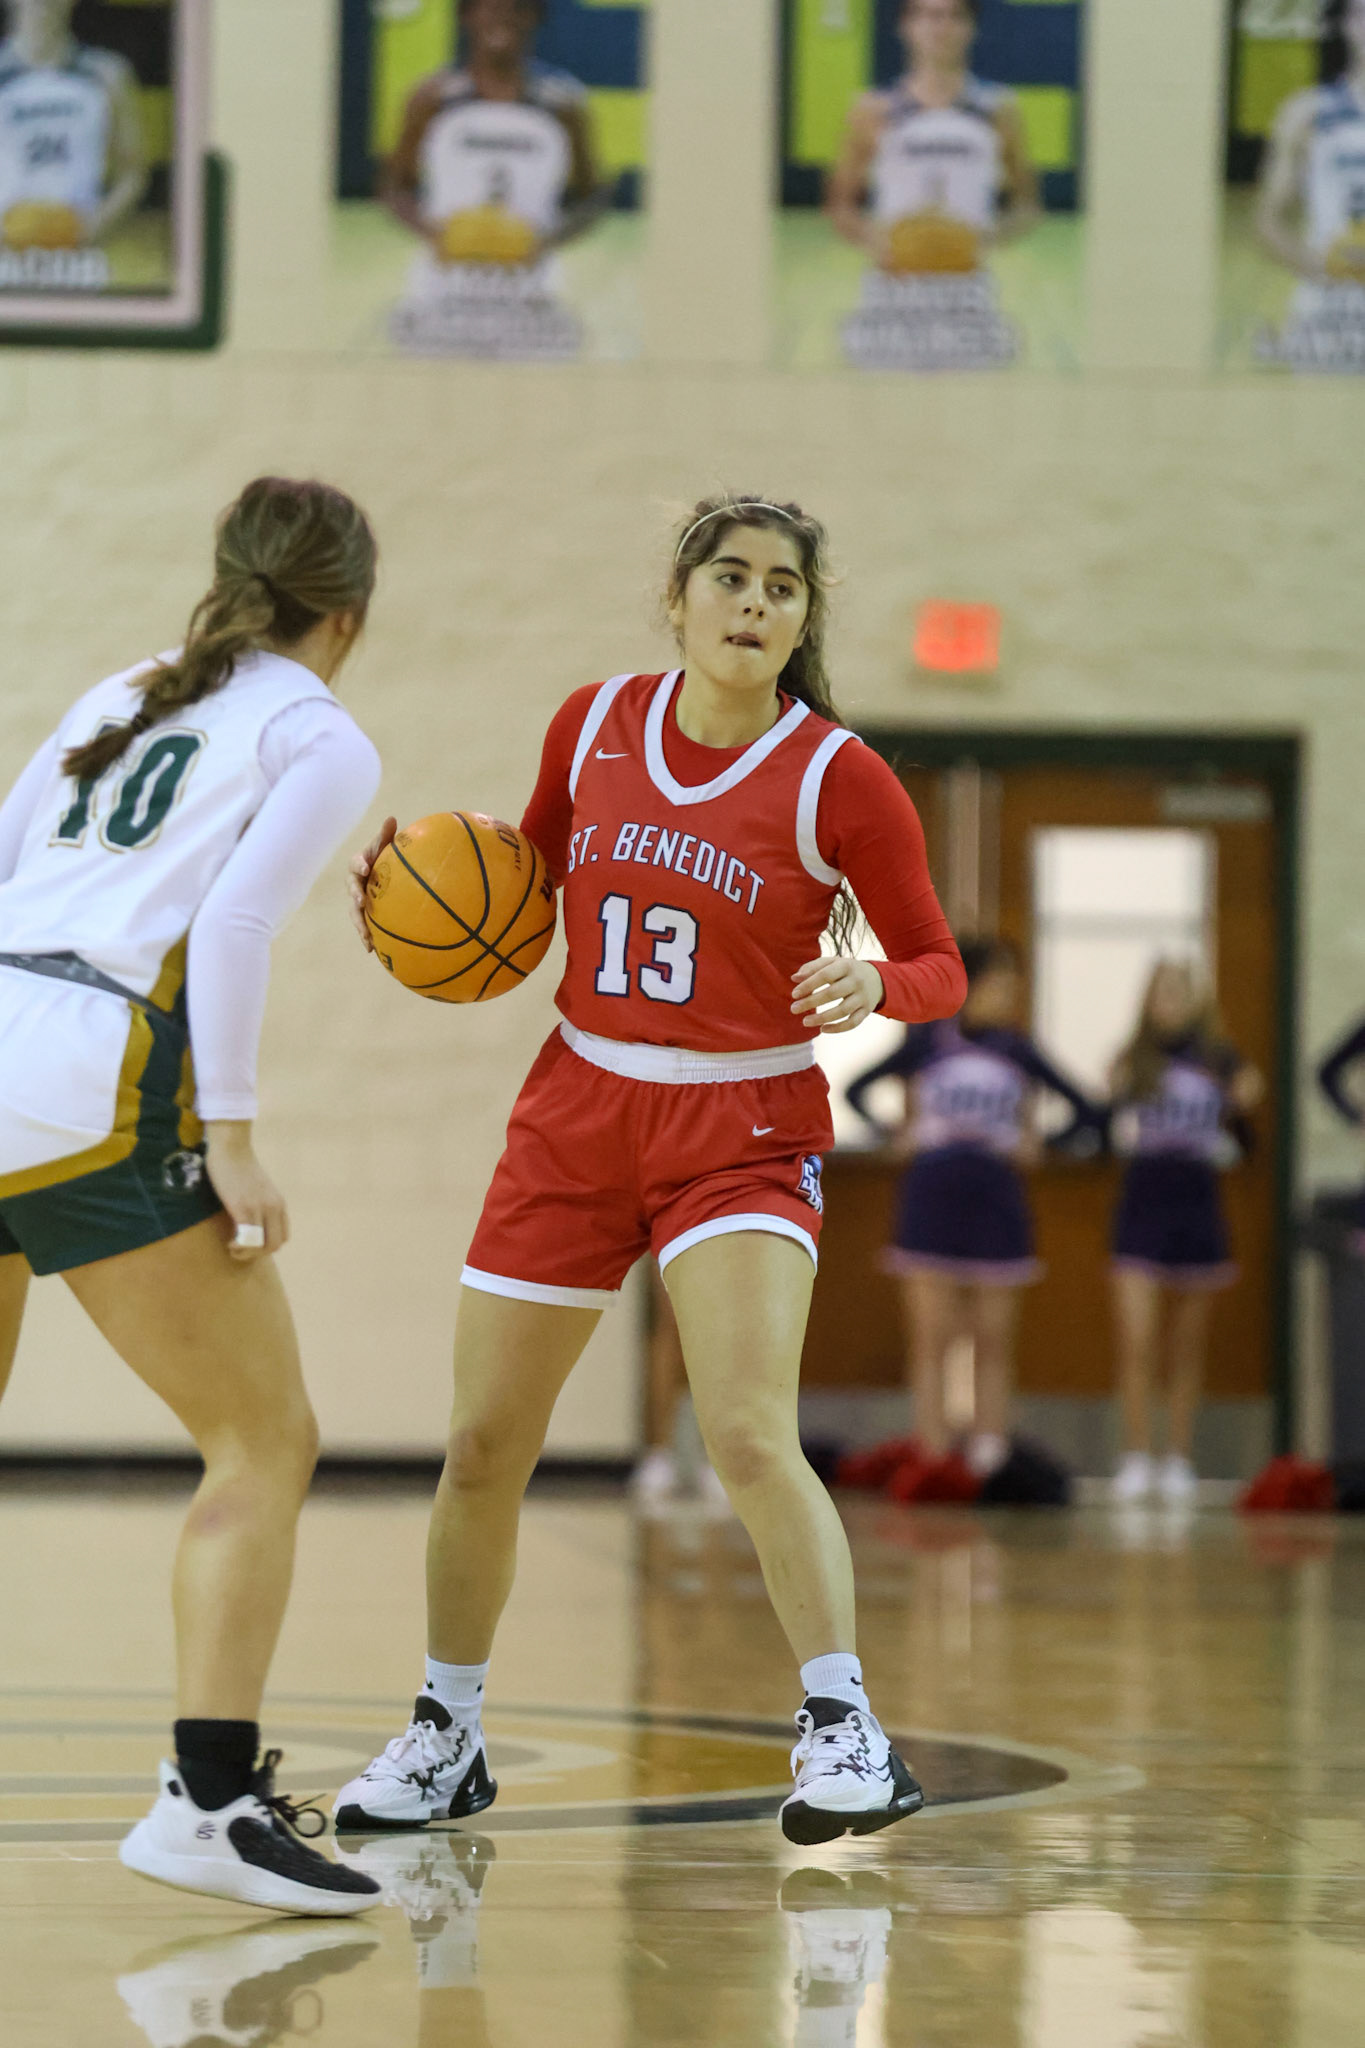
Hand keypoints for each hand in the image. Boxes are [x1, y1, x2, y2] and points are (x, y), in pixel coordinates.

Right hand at [205, 1123, 288, 1262]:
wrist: (231, 1147)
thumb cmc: (239, 1166)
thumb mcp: (258, 1189)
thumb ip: (260, 1204)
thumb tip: (252, 1222)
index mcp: (279, 1204)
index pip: (283, 1237)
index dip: (266, 1245)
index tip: (250, 1241)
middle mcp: (273, 1207)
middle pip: (274, 1245)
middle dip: (256, 1254)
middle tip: (239, 1248)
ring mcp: (259, 1208)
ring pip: (262, 1246)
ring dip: (247, 1253)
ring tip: (233, 1246)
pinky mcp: (242, 1207)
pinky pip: (247, 1239)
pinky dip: (239, 1247)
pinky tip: (230, 1242)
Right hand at [348, 816, 396, 949]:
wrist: (382, 872)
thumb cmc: (383, 856)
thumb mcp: (384, 845)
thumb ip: (386, 835)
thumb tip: (391, 818)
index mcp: (359, 864)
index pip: (356, 863)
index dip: (359, 864)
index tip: (365, 867)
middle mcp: (355, 883)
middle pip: (351, 890)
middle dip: (354, 896)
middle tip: (360, 902)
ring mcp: (358, 899)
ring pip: (355, 912)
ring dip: (359, 924)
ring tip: (366, 937)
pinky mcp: (364, 913)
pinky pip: (364, 924)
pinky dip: (367, 936)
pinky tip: (373, 951)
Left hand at [791, 957, 883, 1033]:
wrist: (877, 978)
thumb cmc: (846, 970)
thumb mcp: (832, 963)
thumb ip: (812, 967)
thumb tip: (794, 978)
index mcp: (846, 966)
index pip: (825, 975)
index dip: (808, 985)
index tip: (794, 994)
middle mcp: (856, 981)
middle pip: (832, 994)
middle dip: (811, 1002)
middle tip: (794, 1009)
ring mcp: (863, 997)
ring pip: (842, 1010)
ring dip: (822, 1018)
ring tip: (805, 1021)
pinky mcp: (867, 1010)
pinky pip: (853, 1023)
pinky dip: (838, 1028)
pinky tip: (822, 1029)